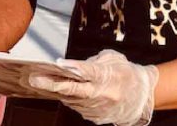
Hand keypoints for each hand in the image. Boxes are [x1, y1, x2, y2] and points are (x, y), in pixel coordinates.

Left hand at [24, 50, 158, 125]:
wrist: (142, 96)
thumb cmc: (126, 73)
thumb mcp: (112, 59)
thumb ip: (92, 62)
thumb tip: (71, 66)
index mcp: (107, 76)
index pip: (87, 71)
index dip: (72, 68)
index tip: (58, 64)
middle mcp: (103, 94)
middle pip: (73, 90)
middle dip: (52, 85)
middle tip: (34, 78)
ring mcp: (99, 108)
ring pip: (71, 100)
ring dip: (55, 91)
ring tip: (38, 81)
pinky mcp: (97, 117)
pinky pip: (77, 106)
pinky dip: (67, 99)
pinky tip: (56, 91)